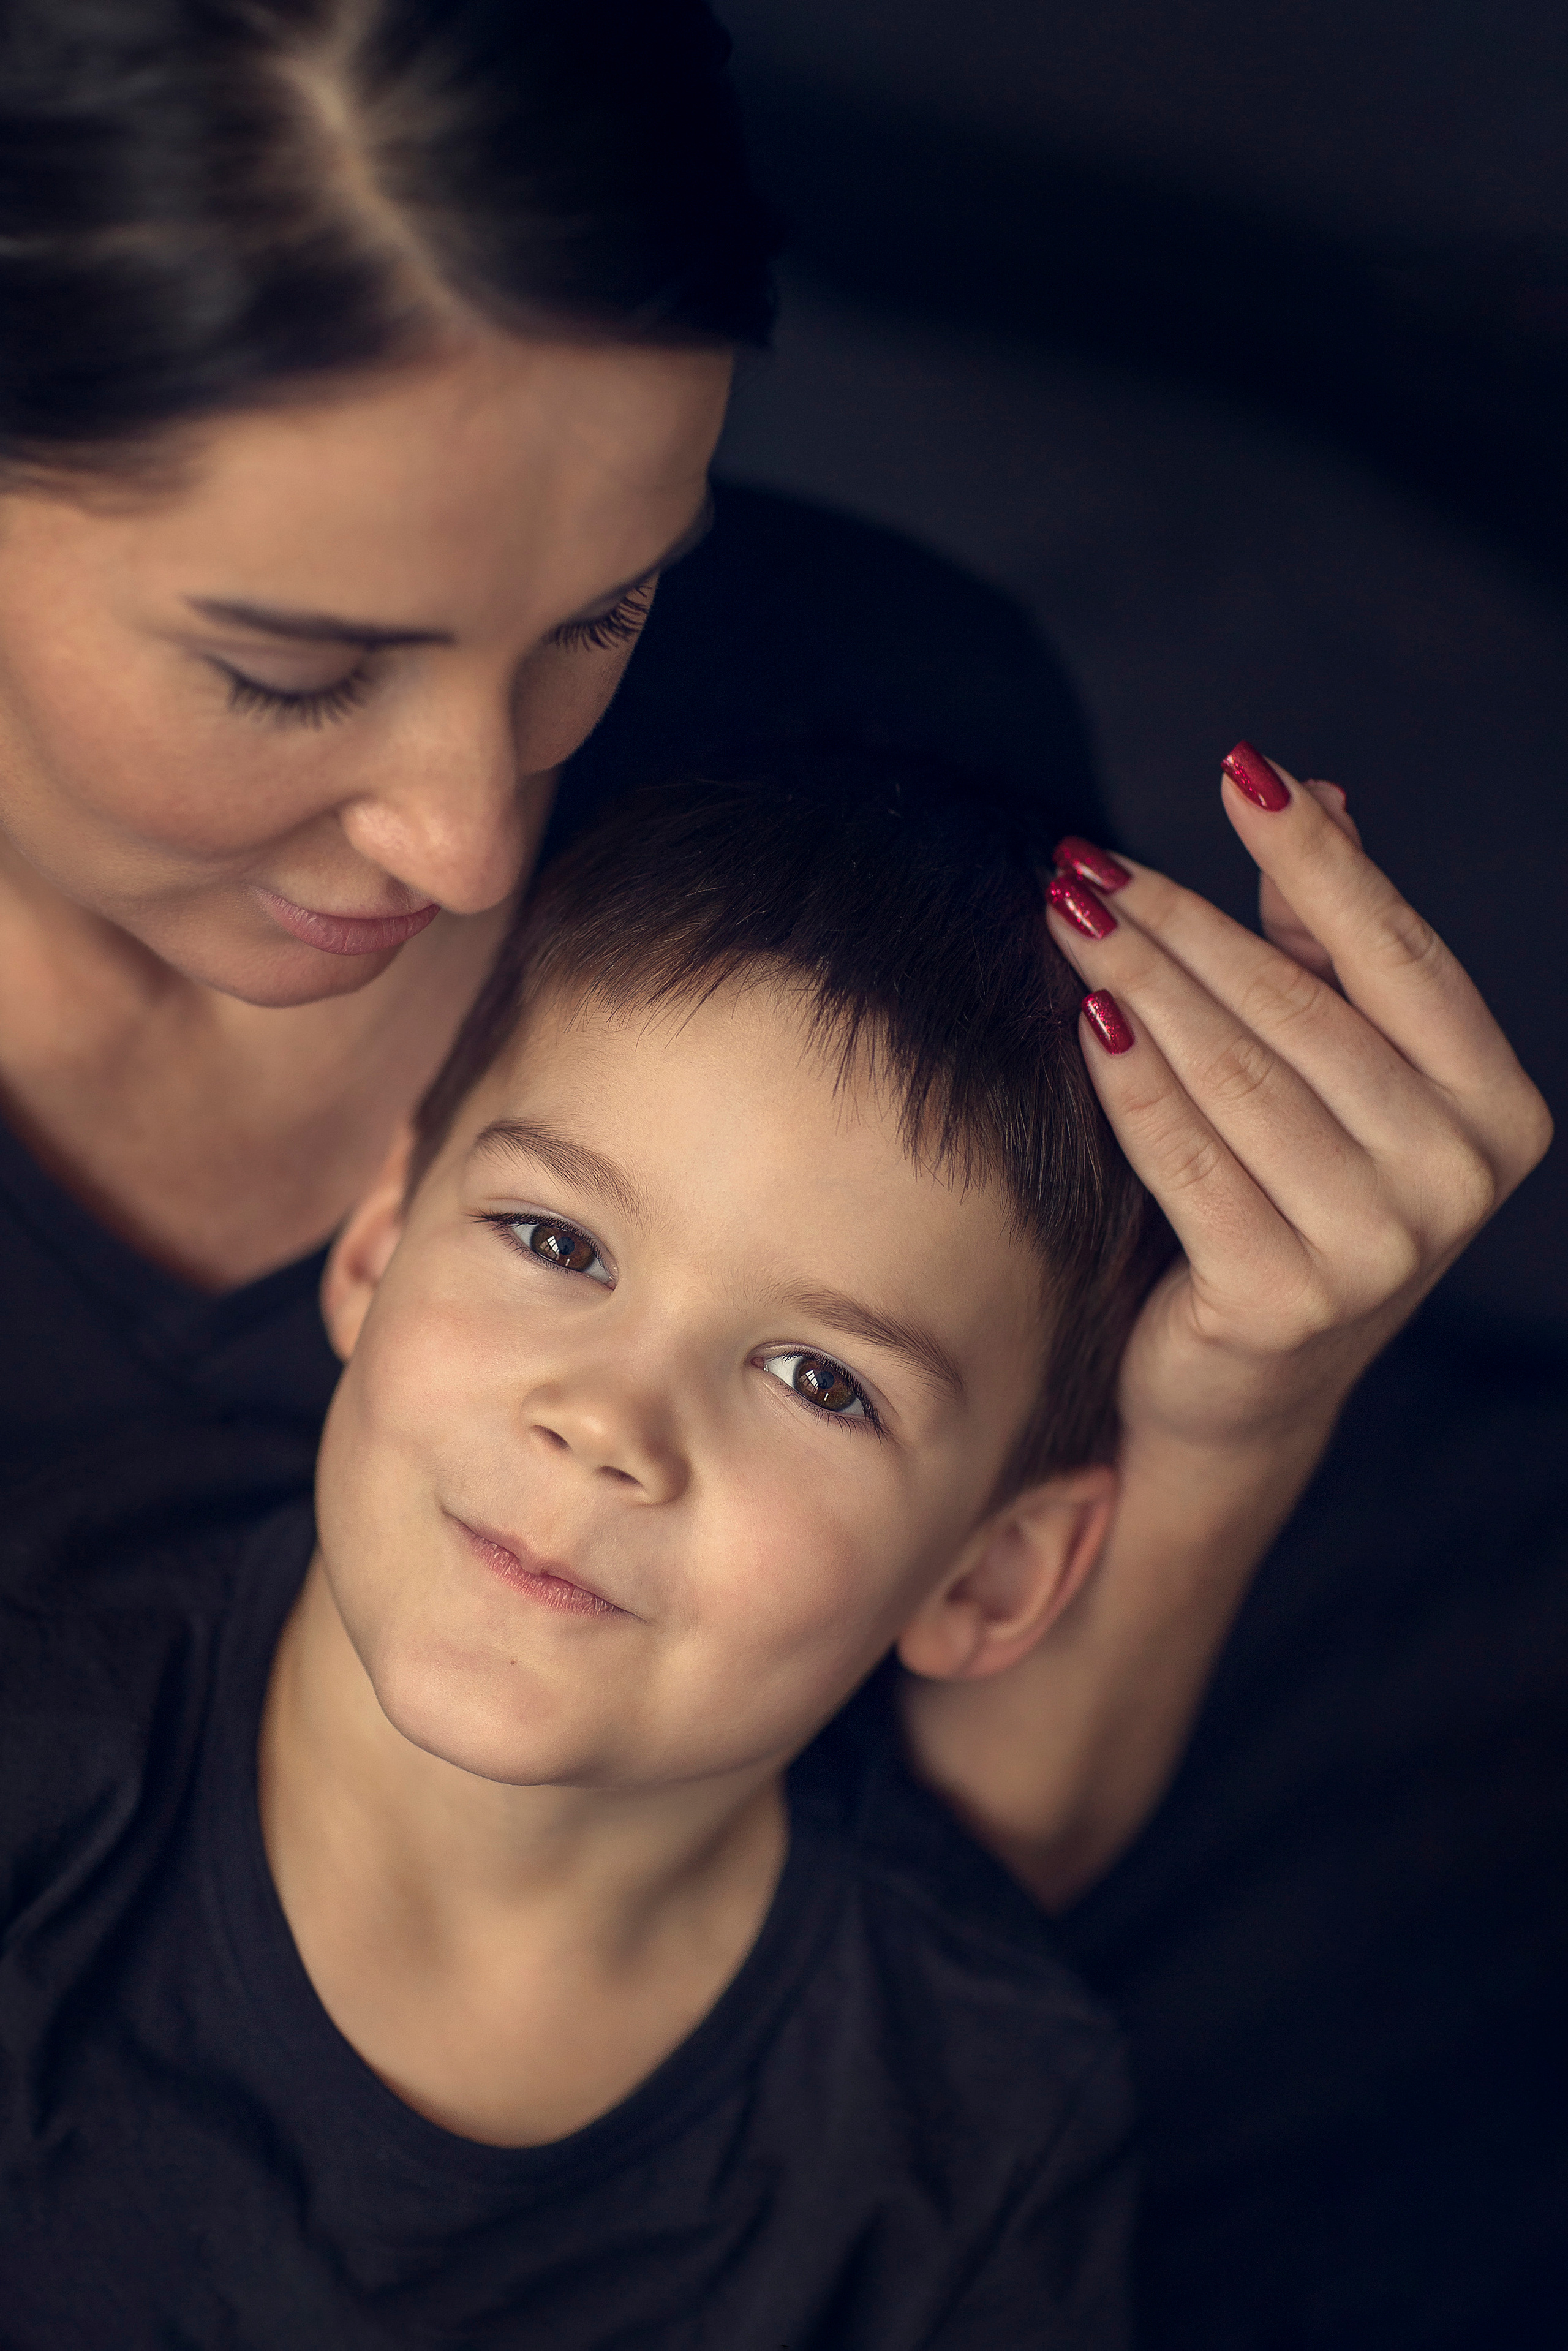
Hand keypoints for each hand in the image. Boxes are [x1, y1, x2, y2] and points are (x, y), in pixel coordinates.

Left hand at [1048, 746, 1553, 1457]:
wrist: (1250, 1390)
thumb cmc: (1296, 1199)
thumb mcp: (1341, 1078)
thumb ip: (1332, 949)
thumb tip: (1319, 792)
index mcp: (1495, 1109)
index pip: (1398, 955)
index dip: (1318, 859)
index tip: (1242, 768)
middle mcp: (1454, 1178)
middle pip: (1295, 1010)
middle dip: (1181, 922)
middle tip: (1090, 860)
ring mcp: (1375, 1249)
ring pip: (1231, 1075)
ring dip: (1137, 980)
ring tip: (1068, 911)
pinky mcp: (1280, 1300)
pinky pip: (1180, 1158)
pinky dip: (1126, 1081)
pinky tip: (1081, 1014)